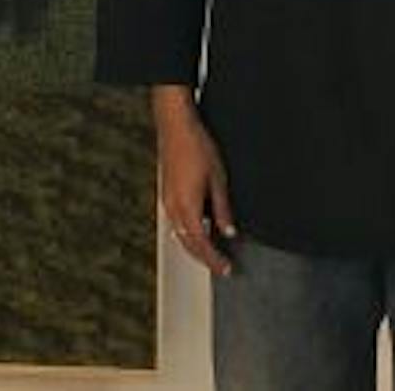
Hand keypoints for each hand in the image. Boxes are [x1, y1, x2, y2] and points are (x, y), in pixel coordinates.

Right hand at [154, 87, 236, 275]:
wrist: (175, 125)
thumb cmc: (196, 147)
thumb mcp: (218, 180)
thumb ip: (222, 210)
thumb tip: (228, 231)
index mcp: (188, 207)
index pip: (202, 244)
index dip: (215, 260)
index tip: (227, 270)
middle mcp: (174, 208)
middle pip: (188, 243)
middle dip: (204, 258)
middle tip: (221, 268)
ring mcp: (167, 200)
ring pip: (180, 234)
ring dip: (195, 246)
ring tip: (211, 253)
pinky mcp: (166, 192)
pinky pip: (176, 222)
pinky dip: (187, 233)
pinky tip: (198, 230)